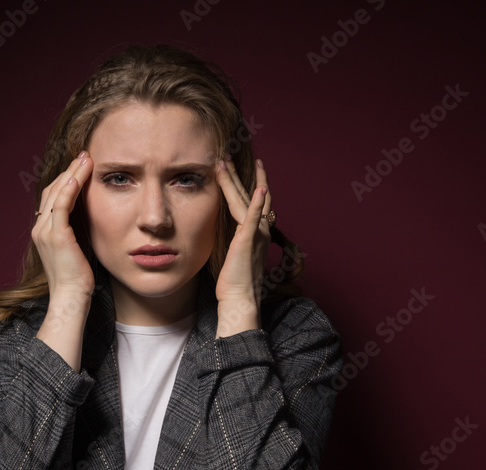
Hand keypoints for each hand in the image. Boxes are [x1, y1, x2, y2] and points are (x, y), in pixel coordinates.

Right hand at [32, 152, 94, 370]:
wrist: (71, 298)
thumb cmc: (78, 279)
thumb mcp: (78, 249)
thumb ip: (79, 231)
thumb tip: (94, 217)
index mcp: (44, 230)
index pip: (54, 196)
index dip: (66, 179)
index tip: (82, 165)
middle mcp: (40, 228)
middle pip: (53, 189)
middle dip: (69, 170)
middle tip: (85, 154)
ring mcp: (45, 231)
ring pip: (56, 192)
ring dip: (71, 173)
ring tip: (86, 158)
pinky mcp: (56, 236)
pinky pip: (60, 205)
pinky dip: (69, 188)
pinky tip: (79, 175)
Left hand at [214, 157, 272, 334]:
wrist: (240, 298)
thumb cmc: (235, 281)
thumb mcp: (234, 253)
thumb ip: (235, 239)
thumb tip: (228, 232)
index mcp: (256, 232)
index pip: (253, 201)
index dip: (248, 183)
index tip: (241, 168)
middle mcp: (260, 229)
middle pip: (250, 194)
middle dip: (239, 174)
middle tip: (228, 154)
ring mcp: (256, 233)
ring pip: (246, 199)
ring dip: (236, 179)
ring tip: (225, 161)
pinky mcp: (248, 240)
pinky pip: (254, 217)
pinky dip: (258, 202)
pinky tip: (259, 188)